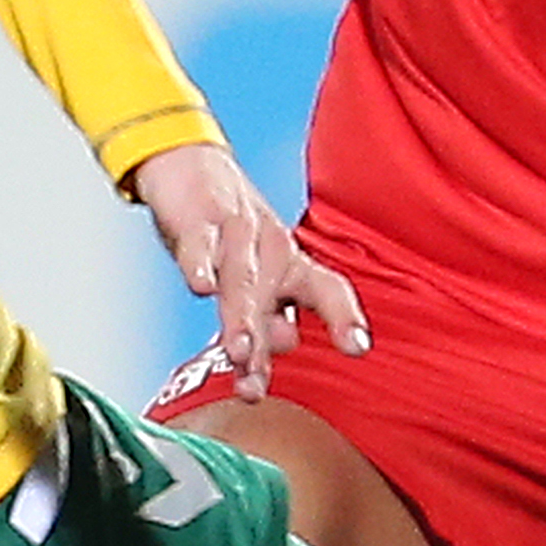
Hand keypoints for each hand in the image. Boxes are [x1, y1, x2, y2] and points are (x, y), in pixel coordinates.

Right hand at [133, 140, 366, 401]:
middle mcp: (270, 249)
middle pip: (277, 296)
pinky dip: (200, 265)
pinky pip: (200, 245)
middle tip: (258, 379)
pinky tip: (201, 287)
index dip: (345, 317)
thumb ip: (268, 320)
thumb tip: (284, 346)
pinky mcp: (196, 220)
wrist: (189, 165)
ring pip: (241, 279)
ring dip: (241, 317)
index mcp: (291, 265)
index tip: (357, 348)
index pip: (328, 290)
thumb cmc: (229, 235)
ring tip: (238, 352)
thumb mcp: (254, 281)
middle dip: (269, 340)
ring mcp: (235, 233)